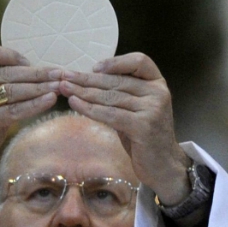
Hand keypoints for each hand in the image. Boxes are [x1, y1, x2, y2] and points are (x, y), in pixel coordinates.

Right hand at [0, 45, 58, 226]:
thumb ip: (6, 88)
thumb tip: (40, 74)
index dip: (10, 55)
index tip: (33, 63)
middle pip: (6, 73)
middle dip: (36, 73)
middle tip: (60, 74)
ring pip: (11, 90)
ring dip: (39, 88)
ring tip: (60, 87)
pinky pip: (12, 111)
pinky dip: (34, 105)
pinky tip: (50, 101)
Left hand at [59, 53, 190, 205]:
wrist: (163, 165)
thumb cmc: (146, 137)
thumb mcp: (137, 109)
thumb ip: (123, 93)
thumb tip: (88, 80)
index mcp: (158, 84)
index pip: (139, 61)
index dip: (115, 62)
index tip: (94, 68)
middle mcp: (158, 93)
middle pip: (117, 80)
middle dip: (88, 79)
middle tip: (65, 76)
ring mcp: (152, 109)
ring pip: (110, 97)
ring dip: (83, 92)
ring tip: (64, 89)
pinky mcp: (143, 126)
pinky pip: (110, 114)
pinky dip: (89, 109)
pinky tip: (75, 104)